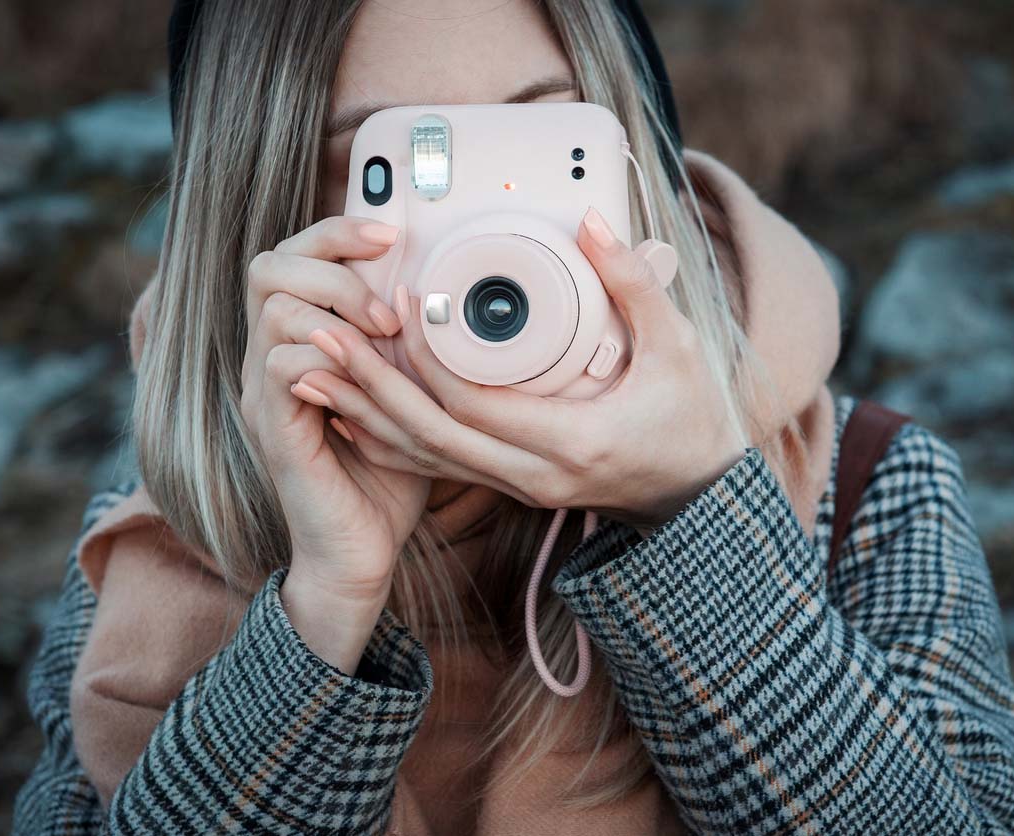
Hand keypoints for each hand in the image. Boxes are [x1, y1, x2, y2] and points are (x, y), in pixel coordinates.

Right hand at [239, 215, 432, 671]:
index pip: (294, 255)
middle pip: (268, 264)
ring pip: (271, 304)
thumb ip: (415, 346)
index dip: (337, 231)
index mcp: (302, 342)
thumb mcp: (411, 395)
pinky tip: (367, 372)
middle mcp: (272, 358)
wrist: (363, 552)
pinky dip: (326, 354)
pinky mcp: (276, 428)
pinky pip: (280, 363)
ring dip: (336, 308)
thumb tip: (461, 295)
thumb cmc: (393, 475)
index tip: (392, 234)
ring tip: (385, 337)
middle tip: (388, 305)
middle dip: (332, 263)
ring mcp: (267, 392)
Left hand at [289, 206, 746, 533]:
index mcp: (572, 439)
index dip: (428, 355)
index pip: (473, 403)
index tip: (403, 302)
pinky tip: (352, 411)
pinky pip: (438, 465)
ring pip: (424, 457)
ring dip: (367, 413)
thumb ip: (632, 282)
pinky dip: (391, 438)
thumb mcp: (676, 346)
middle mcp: (534, 473)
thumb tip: (591, 221)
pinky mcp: (510, 485)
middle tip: (325, 333)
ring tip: (317, 367)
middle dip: (371, 385)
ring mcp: (518, 487)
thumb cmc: (691, 418)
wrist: (696, 494)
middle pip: (429, 435)